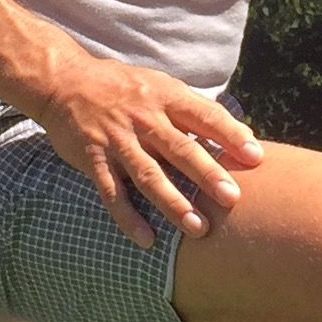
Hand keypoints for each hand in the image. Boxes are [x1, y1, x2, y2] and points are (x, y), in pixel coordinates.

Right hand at [30, 53, 264, 248]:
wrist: (65, 82)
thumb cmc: (125, 88)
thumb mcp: (162, 87)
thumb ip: (198, 110)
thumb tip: (244, 134)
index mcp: (166, 98)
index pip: (205, 116)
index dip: (231, 135)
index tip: (256, 157)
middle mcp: (144, 119)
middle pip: (180, 149)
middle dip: (207, 175)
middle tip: (233, 199)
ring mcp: (118, 140)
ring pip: (149, 175)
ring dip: (174, 203)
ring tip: (198, 228)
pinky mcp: (93, 158)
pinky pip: (112, 192)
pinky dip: (128, 217)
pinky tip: (147, 239)